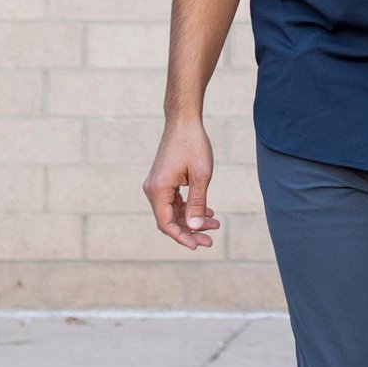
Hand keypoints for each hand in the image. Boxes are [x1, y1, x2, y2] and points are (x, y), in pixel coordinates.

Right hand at [144, 118, 220, 249]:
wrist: (184, 121)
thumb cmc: (194, 145)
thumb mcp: (201, 176)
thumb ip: (197, 204)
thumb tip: (193, 228)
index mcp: (158, 189)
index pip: (166, 223)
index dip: (182, 237)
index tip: (198, 245)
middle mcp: (152, 189)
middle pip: (169, 220)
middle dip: (190, 231)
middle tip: (210, 240)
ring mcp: (156, 185)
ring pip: (172, 212)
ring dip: (192, 220)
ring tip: (215, 223)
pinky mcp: (162, 181)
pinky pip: (173, 201)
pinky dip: (189, 208)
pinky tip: (207, 212)